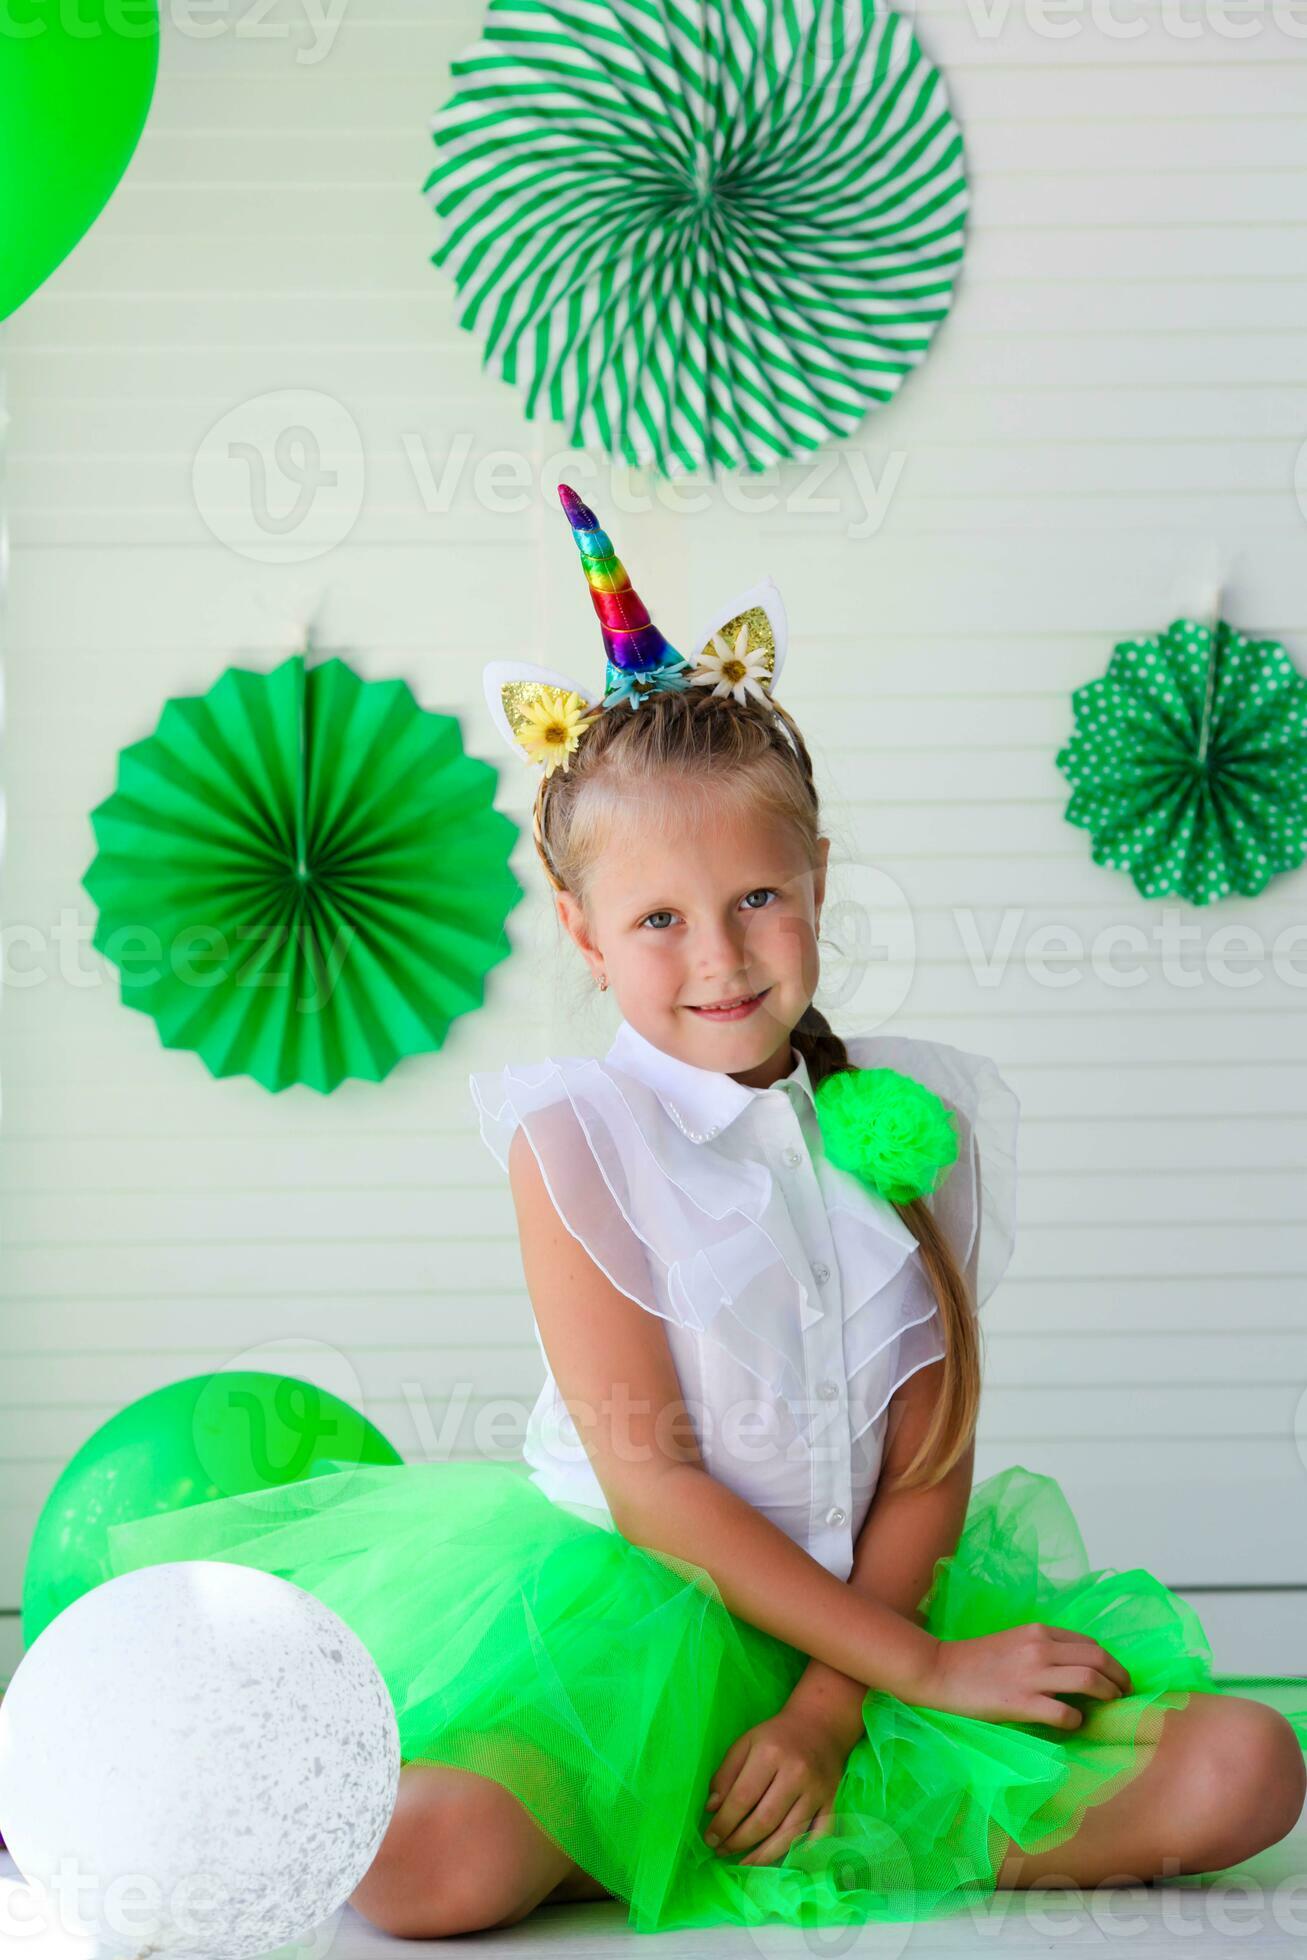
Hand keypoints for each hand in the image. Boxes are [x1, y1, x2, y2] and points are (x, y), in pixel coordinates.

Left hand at [701, 1707, 848, 1866]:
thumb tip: (712, 1810)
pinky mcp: (832, 1803)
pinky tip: (780, 1860)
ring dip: (763, 1855)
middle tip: (722, 1851)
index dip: (723, 1823)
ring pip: (789, 1835)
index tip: (709, 1839)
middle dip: (739, 1842)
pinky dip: (800, 1853)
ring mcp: (817, 1791)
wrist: (820, 1726)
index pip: (742, 1798)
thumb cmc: (776, 1737)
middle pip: (765, 1820)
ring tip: (743, 1863)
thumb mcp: (745, 1743)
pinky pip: (817, 1836)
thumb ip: (725, 1775)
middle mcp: (796, 1774)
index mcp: (770, 1754)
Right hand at [913, 1622, 1132, 1726]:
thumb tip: (1076, 1668)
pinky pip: (1065, 1712)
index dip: (1110, 1661)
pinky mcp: (1021, 1703)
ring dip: (1108, 1694)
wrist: (938, 1671)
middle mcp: (1039, 1648)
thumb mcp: (1013, 1641)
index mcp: (1037, 1631)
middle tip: (1126, 1693)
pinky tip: (1075, 1723)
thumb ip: (1043, 1648)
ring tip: (1112, 1706)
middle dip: (1120, 1677)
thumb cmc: (975, 1660)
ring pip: (1089, 1680)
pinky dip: (1078, 1720)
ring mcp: (1031, 1675)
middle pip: (1097, 1658)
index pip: (1089, 1643)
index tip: (1117, 1677)